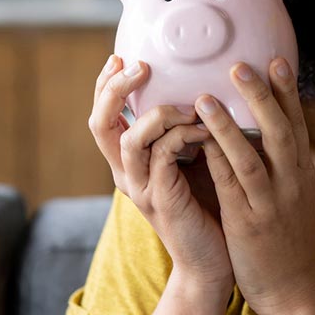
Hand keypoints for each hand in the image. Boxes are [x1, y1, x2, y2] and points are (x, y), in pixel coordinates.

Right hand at [89, 55, 231, 289]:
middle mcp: (125, 173)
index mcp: (128, 161)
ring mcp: (140, 188)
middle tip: (140, 66)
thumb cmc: (208, 203)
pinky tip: (206, 130)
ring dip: (159, 113)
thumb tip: (199, 81)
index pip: (103, 115)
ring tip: (188, 105)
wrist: (213, 259)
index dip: (105, 85)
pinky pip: (162, 157)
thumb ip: (184, 126)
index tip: (120, 56)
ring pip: (130, 139)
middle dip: (115, 89)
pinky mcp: (160, 201)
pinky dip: (182, 136)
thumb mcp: (191, 156)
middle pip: (100, 123)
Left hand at [193, 57, 314, 314]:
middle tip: (241, 65)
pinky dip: (216, 160)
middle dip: (262, 96)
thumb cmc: (286, 239)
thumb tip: (269, 131)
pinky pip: (231, 187)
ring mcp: (271, 202)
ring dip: (229, 125)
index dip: (287, 92)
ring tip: (206, 97)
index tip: (277, 59)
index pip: (297, 125)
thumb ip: (283, 164)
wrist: (294, 289)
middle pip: (280, 131)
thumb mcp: (294, 196)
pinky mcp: (248, 223)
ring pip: (252, 157)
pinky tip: (197, 141)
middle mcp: (291, 182)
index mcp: (301, 174)